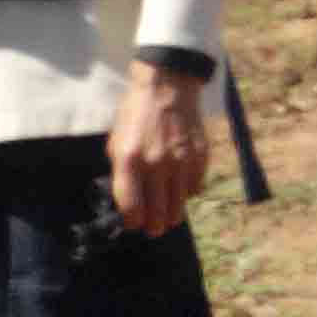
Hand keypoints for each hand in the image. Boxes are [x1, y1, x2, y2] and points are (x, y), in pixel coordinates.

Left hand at [108, 60, 212, 236]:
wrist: (167, 87)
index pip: (131, 207)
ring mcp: (180, 162)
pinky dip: (186, 193)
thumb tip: (128, 201)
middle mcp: (156, 164)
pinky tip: (179, 187)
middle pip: (157, 214)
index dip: (131, 221)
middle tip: (152, 229)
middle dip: (153, 227)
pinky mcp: (199, 158)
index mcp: (129, 160)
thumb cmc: (136, 115)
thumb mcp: (117, 142)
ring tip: (167, 217)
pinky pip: (194, 189)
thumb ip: (121, 172)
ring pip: (178, 207)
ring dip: (171, 216)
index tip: (132, 223)